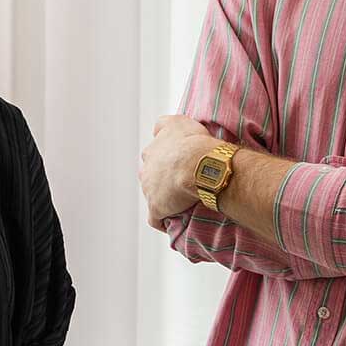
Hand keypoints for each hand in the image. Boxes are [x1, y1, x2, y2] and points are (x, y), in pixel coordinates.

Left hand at [140, 115, 215, 229]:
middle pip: (149, 177)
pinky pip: (156, 219)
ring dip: (163, 200)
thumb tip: (157, 130)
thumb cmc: (193, 142)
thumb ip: (165, 124)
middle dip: (160, 181)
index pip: (153, 158)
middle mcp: (146, 171)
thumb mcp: (178, 122)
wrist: (198, 164)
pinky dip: (162, 221)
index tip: (176, 166)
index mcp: (151, 152)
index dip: (164, 162)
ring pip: (152, 197)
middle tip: (178, 184)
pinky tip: (171, 222)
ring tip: (179, 203)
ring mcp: (149, 191)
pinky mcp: (156, 208)